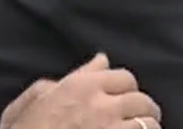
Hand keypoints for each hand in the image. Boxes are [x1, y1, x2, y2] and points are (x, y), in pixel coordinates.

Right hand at [0, 53, 161, 128]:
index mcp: (81, 87)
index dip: (127, 90)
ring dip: (148, 128)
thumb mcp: (34, 101)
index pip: (124, 78)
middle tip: (142, 120)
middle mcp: (101, 105)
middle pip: (141, 100)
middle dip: (144, 110)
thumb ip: (71, 78)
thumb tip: (101, 59)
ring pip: (147, 123)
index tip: (126, 100)